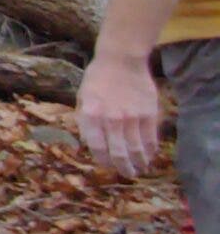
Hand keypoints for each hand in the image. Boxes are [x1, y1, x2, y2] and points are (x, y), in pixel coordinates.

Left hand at [78, 53, 162, 177]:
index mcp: (90, 116)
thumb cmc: (98, 78)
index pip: (97, 148)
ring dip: (138, 163)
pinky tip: (149, 156)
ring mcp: (132, 118)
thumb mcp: (82, 98)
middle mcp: (111, 120)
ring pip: (136, 150)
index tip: (108, 165)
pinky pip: (150, 139)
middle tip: (127, 174)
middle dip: (123, 168)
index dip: (103, 161)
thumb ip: (85, 121)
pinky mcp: (149, 114)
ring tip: (139, 169)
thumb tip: (89, 144)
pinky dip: (150, 151)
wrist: (121, 60)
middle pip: (119, 154)